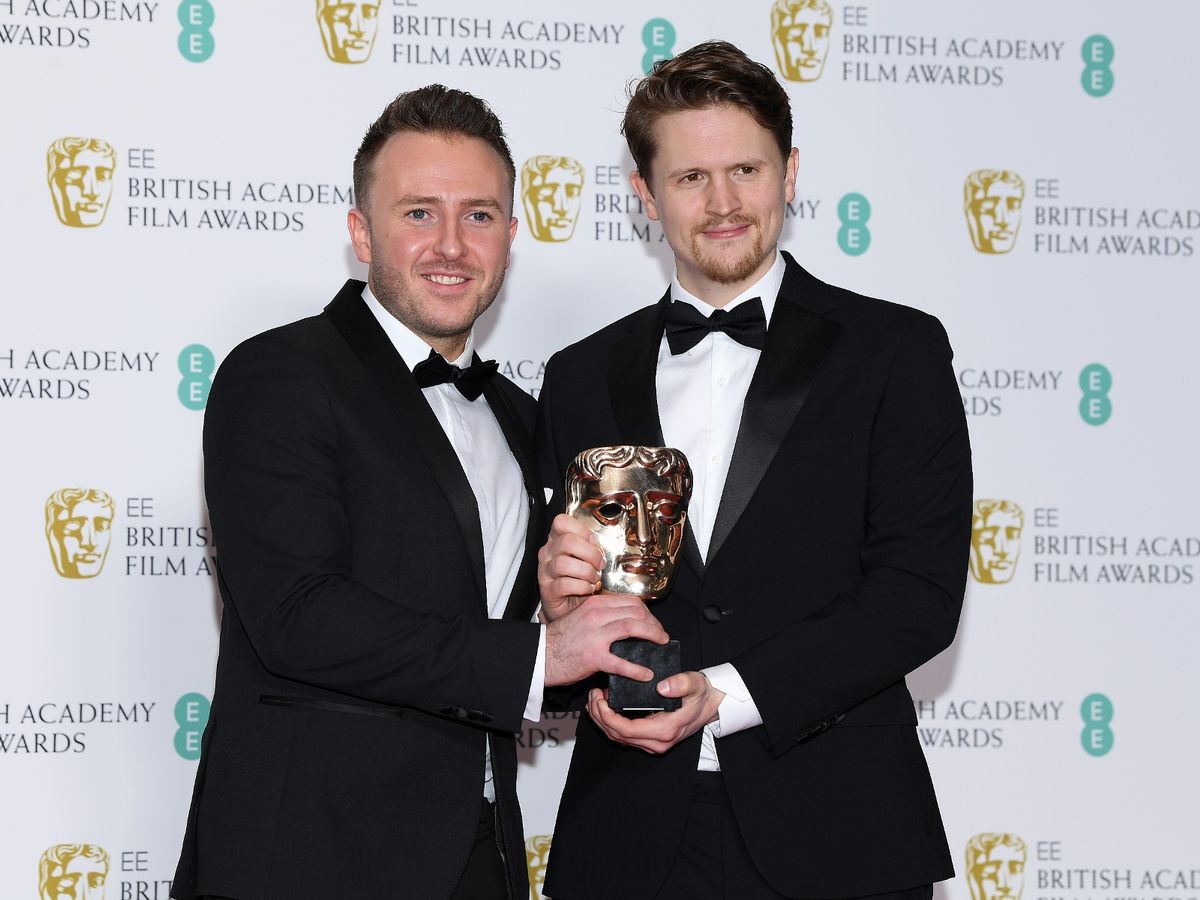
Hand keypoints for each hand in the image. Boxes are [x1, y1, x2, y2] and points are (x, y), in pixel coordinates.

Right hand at [538, 513, 603, 622]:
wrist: (569, 608)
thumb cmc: (579, 580)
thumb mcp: (585, 559)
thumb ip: (591, 548)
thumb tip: (604, 547)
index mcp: (557, 540)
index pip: (561, 522)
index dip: (582, 529)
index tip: (595, 542)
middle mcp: (548, 553)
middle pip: (567, 541)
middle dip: (590, 553)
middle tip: (600, 564)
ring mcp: (545, 572)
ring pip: (564, 563)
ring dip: (586, 571)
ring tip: (594, 578)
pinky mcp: (547, 591)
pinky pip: (564, 585)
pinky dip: (581, 586)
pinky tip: (588, 588)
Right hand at [544, 594, 668, 686]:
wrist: (539, 655)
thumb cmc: (559, 639)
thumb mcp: (580, 616)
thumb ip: (601, 615)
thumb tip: (624, 620)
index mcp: (595, 604)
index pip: (631, 601)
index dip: (647, 612)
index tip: (653, 622)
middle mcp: (597, 615)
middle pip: (637, 612)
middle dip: (654, 623)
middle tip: (661, 635)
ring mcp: (596, 636)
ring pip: (634, 628)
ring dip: (653, 635)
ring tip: (661, 644)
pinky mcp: (594, 657)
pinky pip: (622, 662)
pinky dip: (637, 669)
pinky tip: (646, 674)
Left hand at [587, 672, 724, 753]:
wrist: (710, 705)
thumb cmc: (700, 694)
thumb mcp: (694, 684)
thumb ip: (681, 684)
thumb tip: (662, 687)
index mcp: (664, 730)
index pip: (626, 730)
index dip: (608, 717)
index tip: (600, 700)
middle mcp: (657, 742)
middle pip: (617, 736)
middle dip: (600, 717)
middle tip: (593, 696)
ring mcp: (653, 743)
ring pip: (618, 738)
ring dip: (602, 721)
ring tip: (595, 700)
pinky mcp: (650, 739)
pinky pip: (624, 736)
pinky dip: (610, 723)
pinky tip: (605, 707)